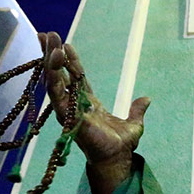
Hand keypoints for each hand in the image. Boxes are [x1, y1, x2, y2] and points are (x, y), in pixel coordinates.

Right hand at [38, 32, 149, 193]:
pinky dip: (53, 80)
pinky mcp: (68, 116)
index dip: (70, 60)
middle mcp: (74, 104)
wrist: (117, 159)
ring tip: (47, 41)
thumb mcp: (134, 123)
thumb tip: (146, 99)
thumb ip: (137, 110)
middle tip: (46, 34)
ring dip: (50, 61)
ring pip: (55, 81)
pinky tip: (50, 64)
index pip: (76, 76)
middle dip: (52, 54)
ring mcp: (69, 110)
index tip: (64, 43)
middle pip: (60, 74)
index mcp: (87, 103)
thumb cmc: (121, 145)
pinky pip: (57, 95)